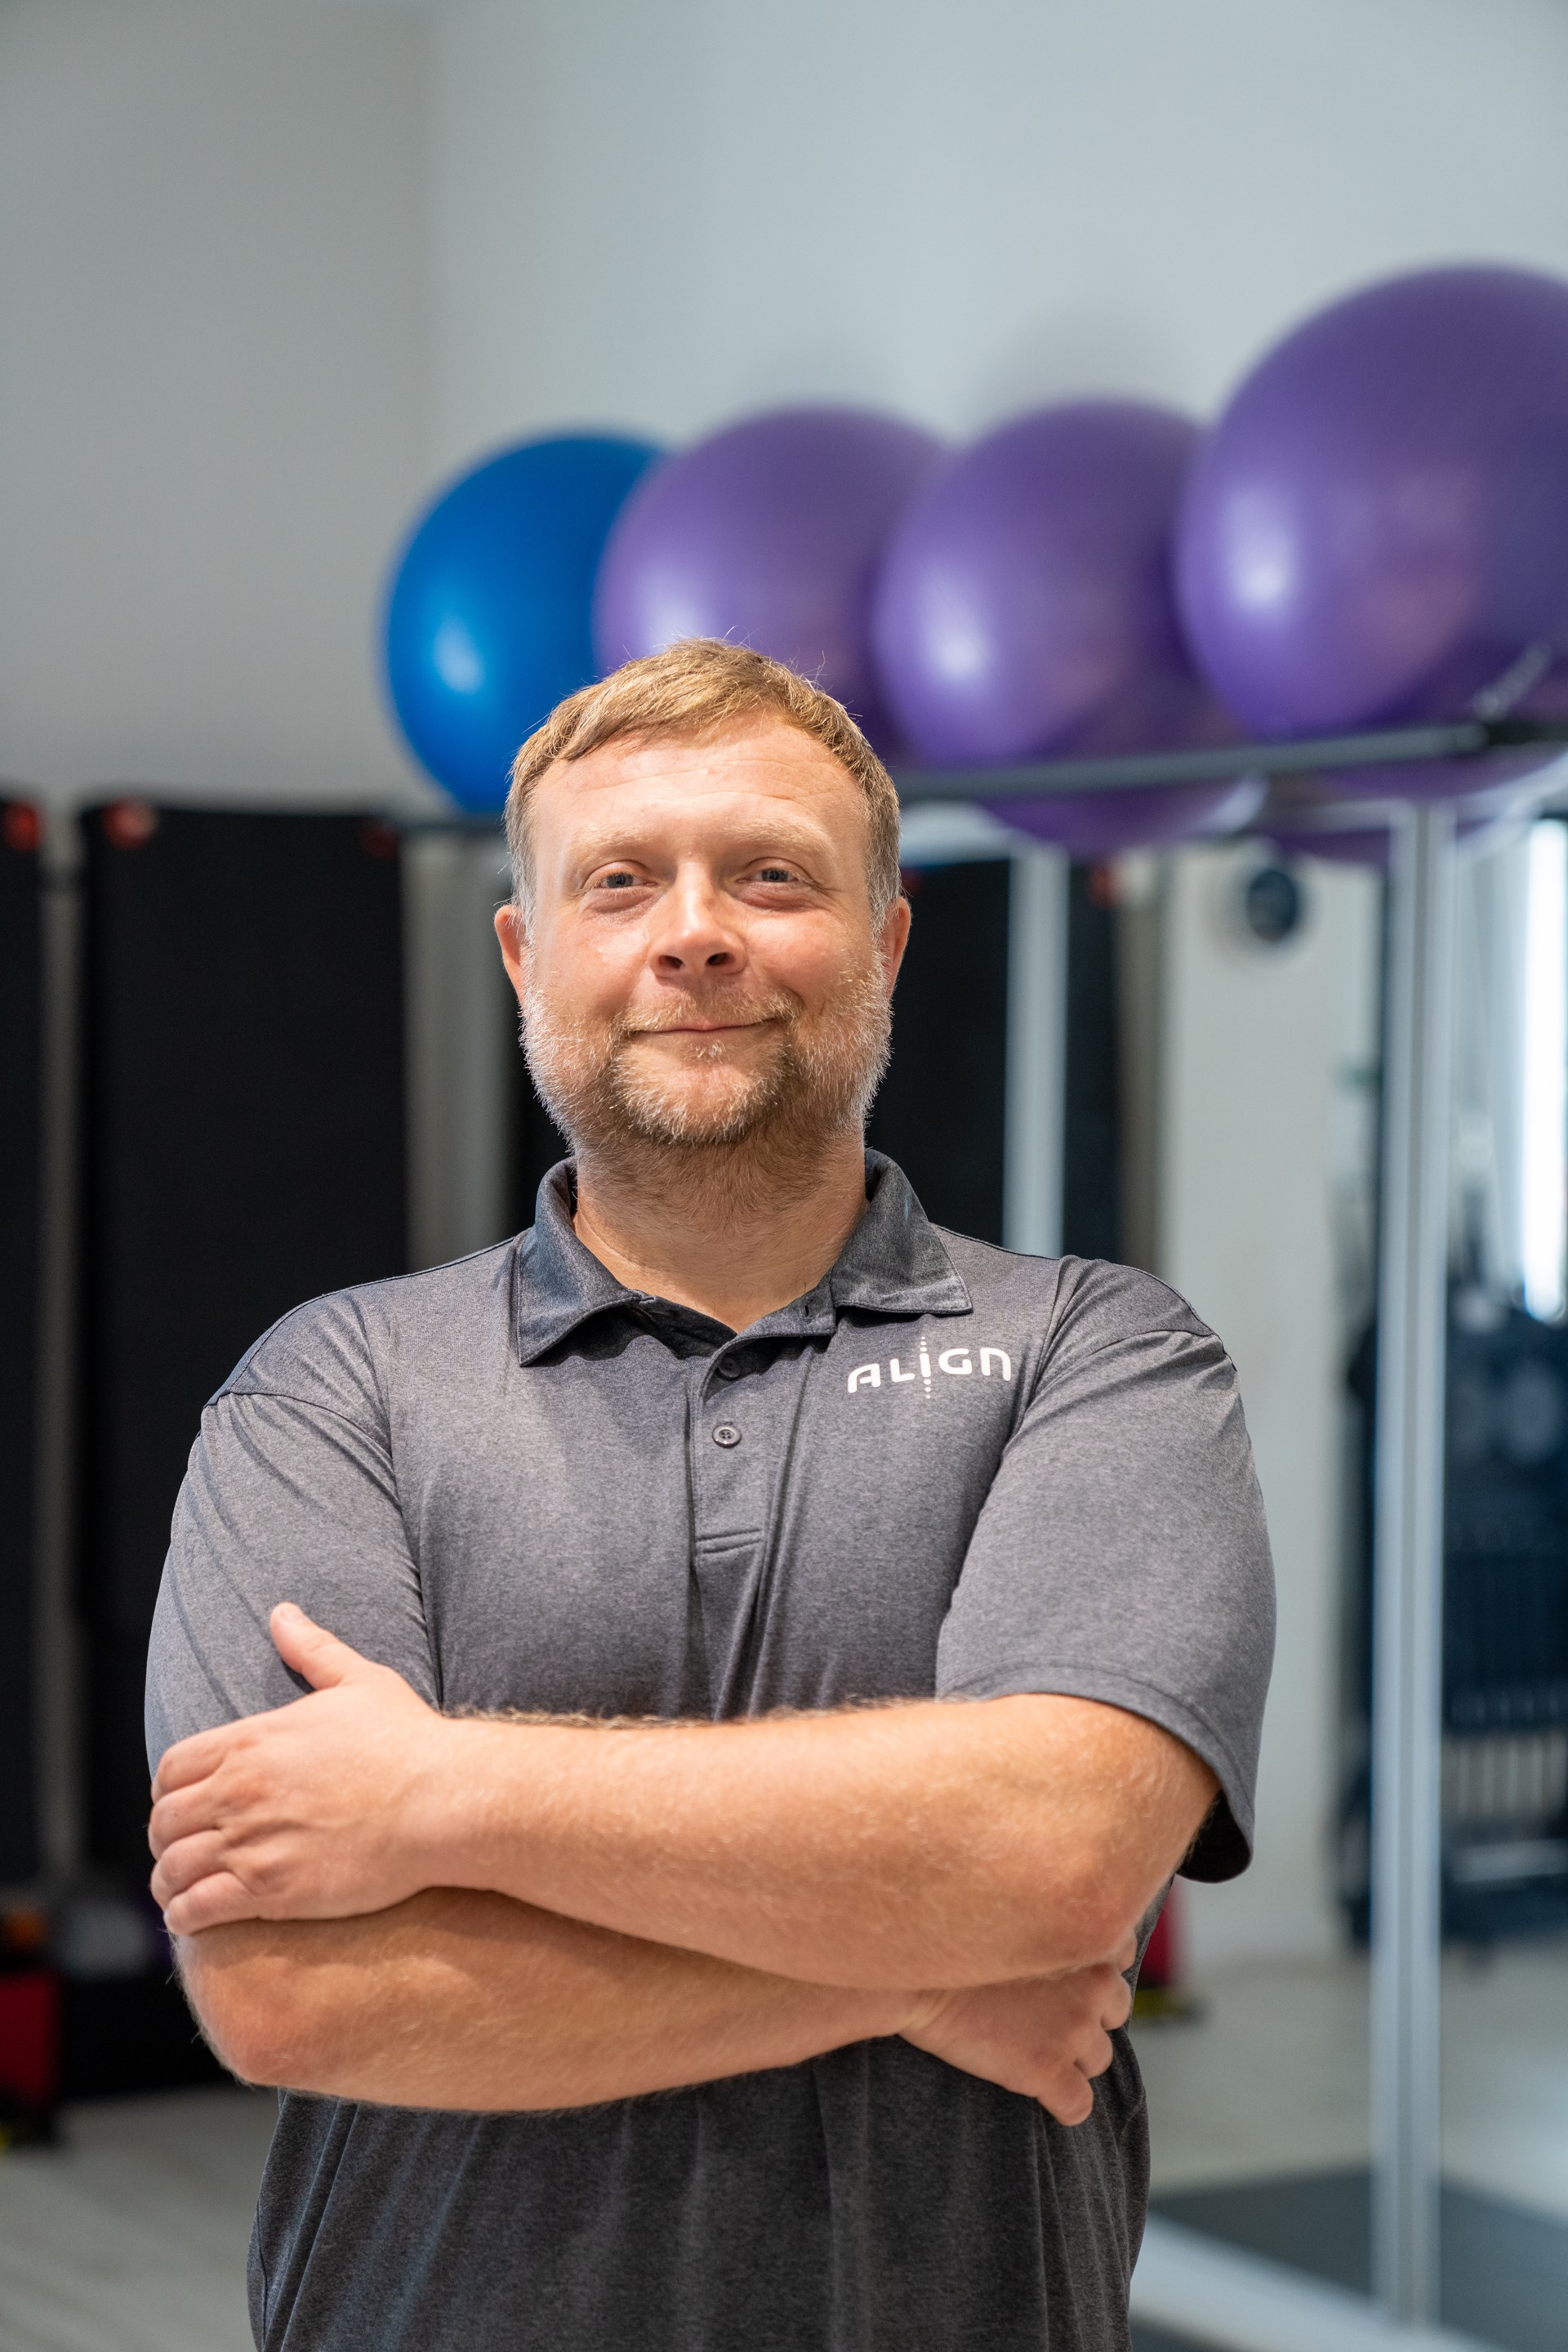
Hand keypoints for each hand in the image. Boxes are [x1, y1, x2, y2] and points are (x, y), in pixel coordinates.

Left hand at [149, 1606, 457, 1934]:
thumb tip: (282, 1613)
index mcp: (252, 1742)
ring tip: (177, 1889)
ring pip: (172, 1867)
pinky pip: (196, 1909)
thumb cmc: (408, 1741)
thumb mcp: (359, 1680)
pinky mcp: (269, 1891)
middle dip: (164, 1836)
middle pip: (164, 1819)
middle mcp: (239, 1791)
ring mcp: (251, 1843)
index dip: (167, 1789)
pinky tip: (194, 1915)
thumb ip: (312, 1648)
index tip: (180, 1802)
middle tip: (179, 1848)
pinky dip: (185, 1915)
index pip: (173, 1767)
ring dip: (167, 1880)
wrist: (443, 1801)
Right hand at [901, 1943, 1134, 2124]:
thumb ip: (1053, 1928)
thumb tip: (1063, 1947)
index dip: (1091, 1967)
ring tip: (1031, 2048)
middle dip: (1087, 2014)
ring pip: (1099, 2059)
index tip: (1061, 1971)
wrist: (917, 1975)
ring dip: (1073, 2057)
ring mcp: (1073, 2031)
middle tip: (1044, 2014)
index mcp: (1086, 1940)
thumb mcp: (1017, 1914)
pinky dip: (1063, 2105)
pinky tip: (1037, 2091)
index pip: (1120, 1957)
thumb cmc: (954, 1938)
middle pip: (1115, 2011)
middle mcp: (1092, 1986)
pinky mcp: (1048, 2071)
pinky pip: (1079, 2106)